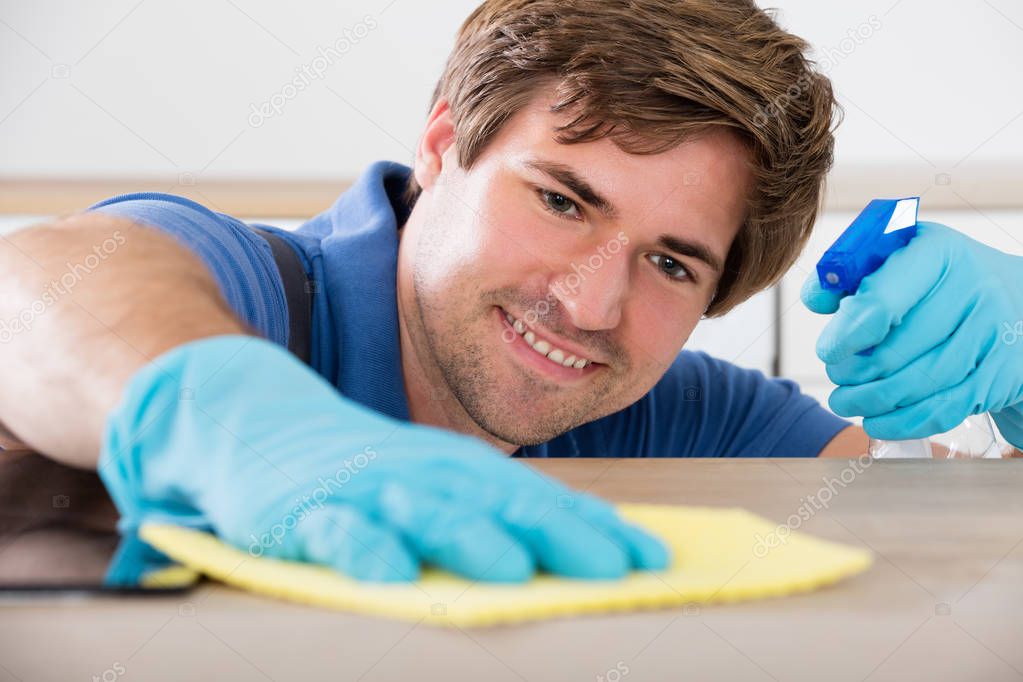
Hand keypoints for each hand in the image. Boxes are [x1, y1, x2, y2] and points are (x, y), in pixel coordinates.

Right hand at [100, 335, 669, 581]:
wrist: (254, 415)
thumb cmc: (356, 462)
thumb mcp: (429, 481)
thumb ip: (483, 511)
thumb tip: (555, 551)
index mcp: (457, 469)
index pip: (540, 498)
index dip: (595, 528)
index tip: (650, 557)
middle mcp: (421, 474)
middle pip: (500, 505)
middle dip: (559, 535)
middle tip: (615, 567)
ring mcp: (365, 488)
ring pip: (425, 515)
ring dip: (469, 539)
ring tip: (512, 569)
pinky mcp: (305, 510)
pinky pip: (338, 532)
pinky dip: (365, 549)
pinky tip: (391, 574)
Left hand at [800, 222, 1022, 446]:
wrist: (1018, 302)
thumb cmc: (940, 282)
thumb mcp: (898, 260)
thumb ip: (849, 275)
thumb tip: (816, 299)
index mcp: (937, 252)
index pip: (882, 301)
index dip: (847, 333)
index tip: (828, 351)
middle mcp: (974, 288)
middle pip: (896, 350)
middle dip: (854, 372)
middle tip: (837, 376)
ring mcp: (995, 333)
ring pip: (918, 384)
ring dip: (871, 401)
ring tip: (845, 401)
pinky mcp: (1005, 373)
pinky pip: (945, 409)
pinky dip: (902, 422)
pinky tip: (876, 422)